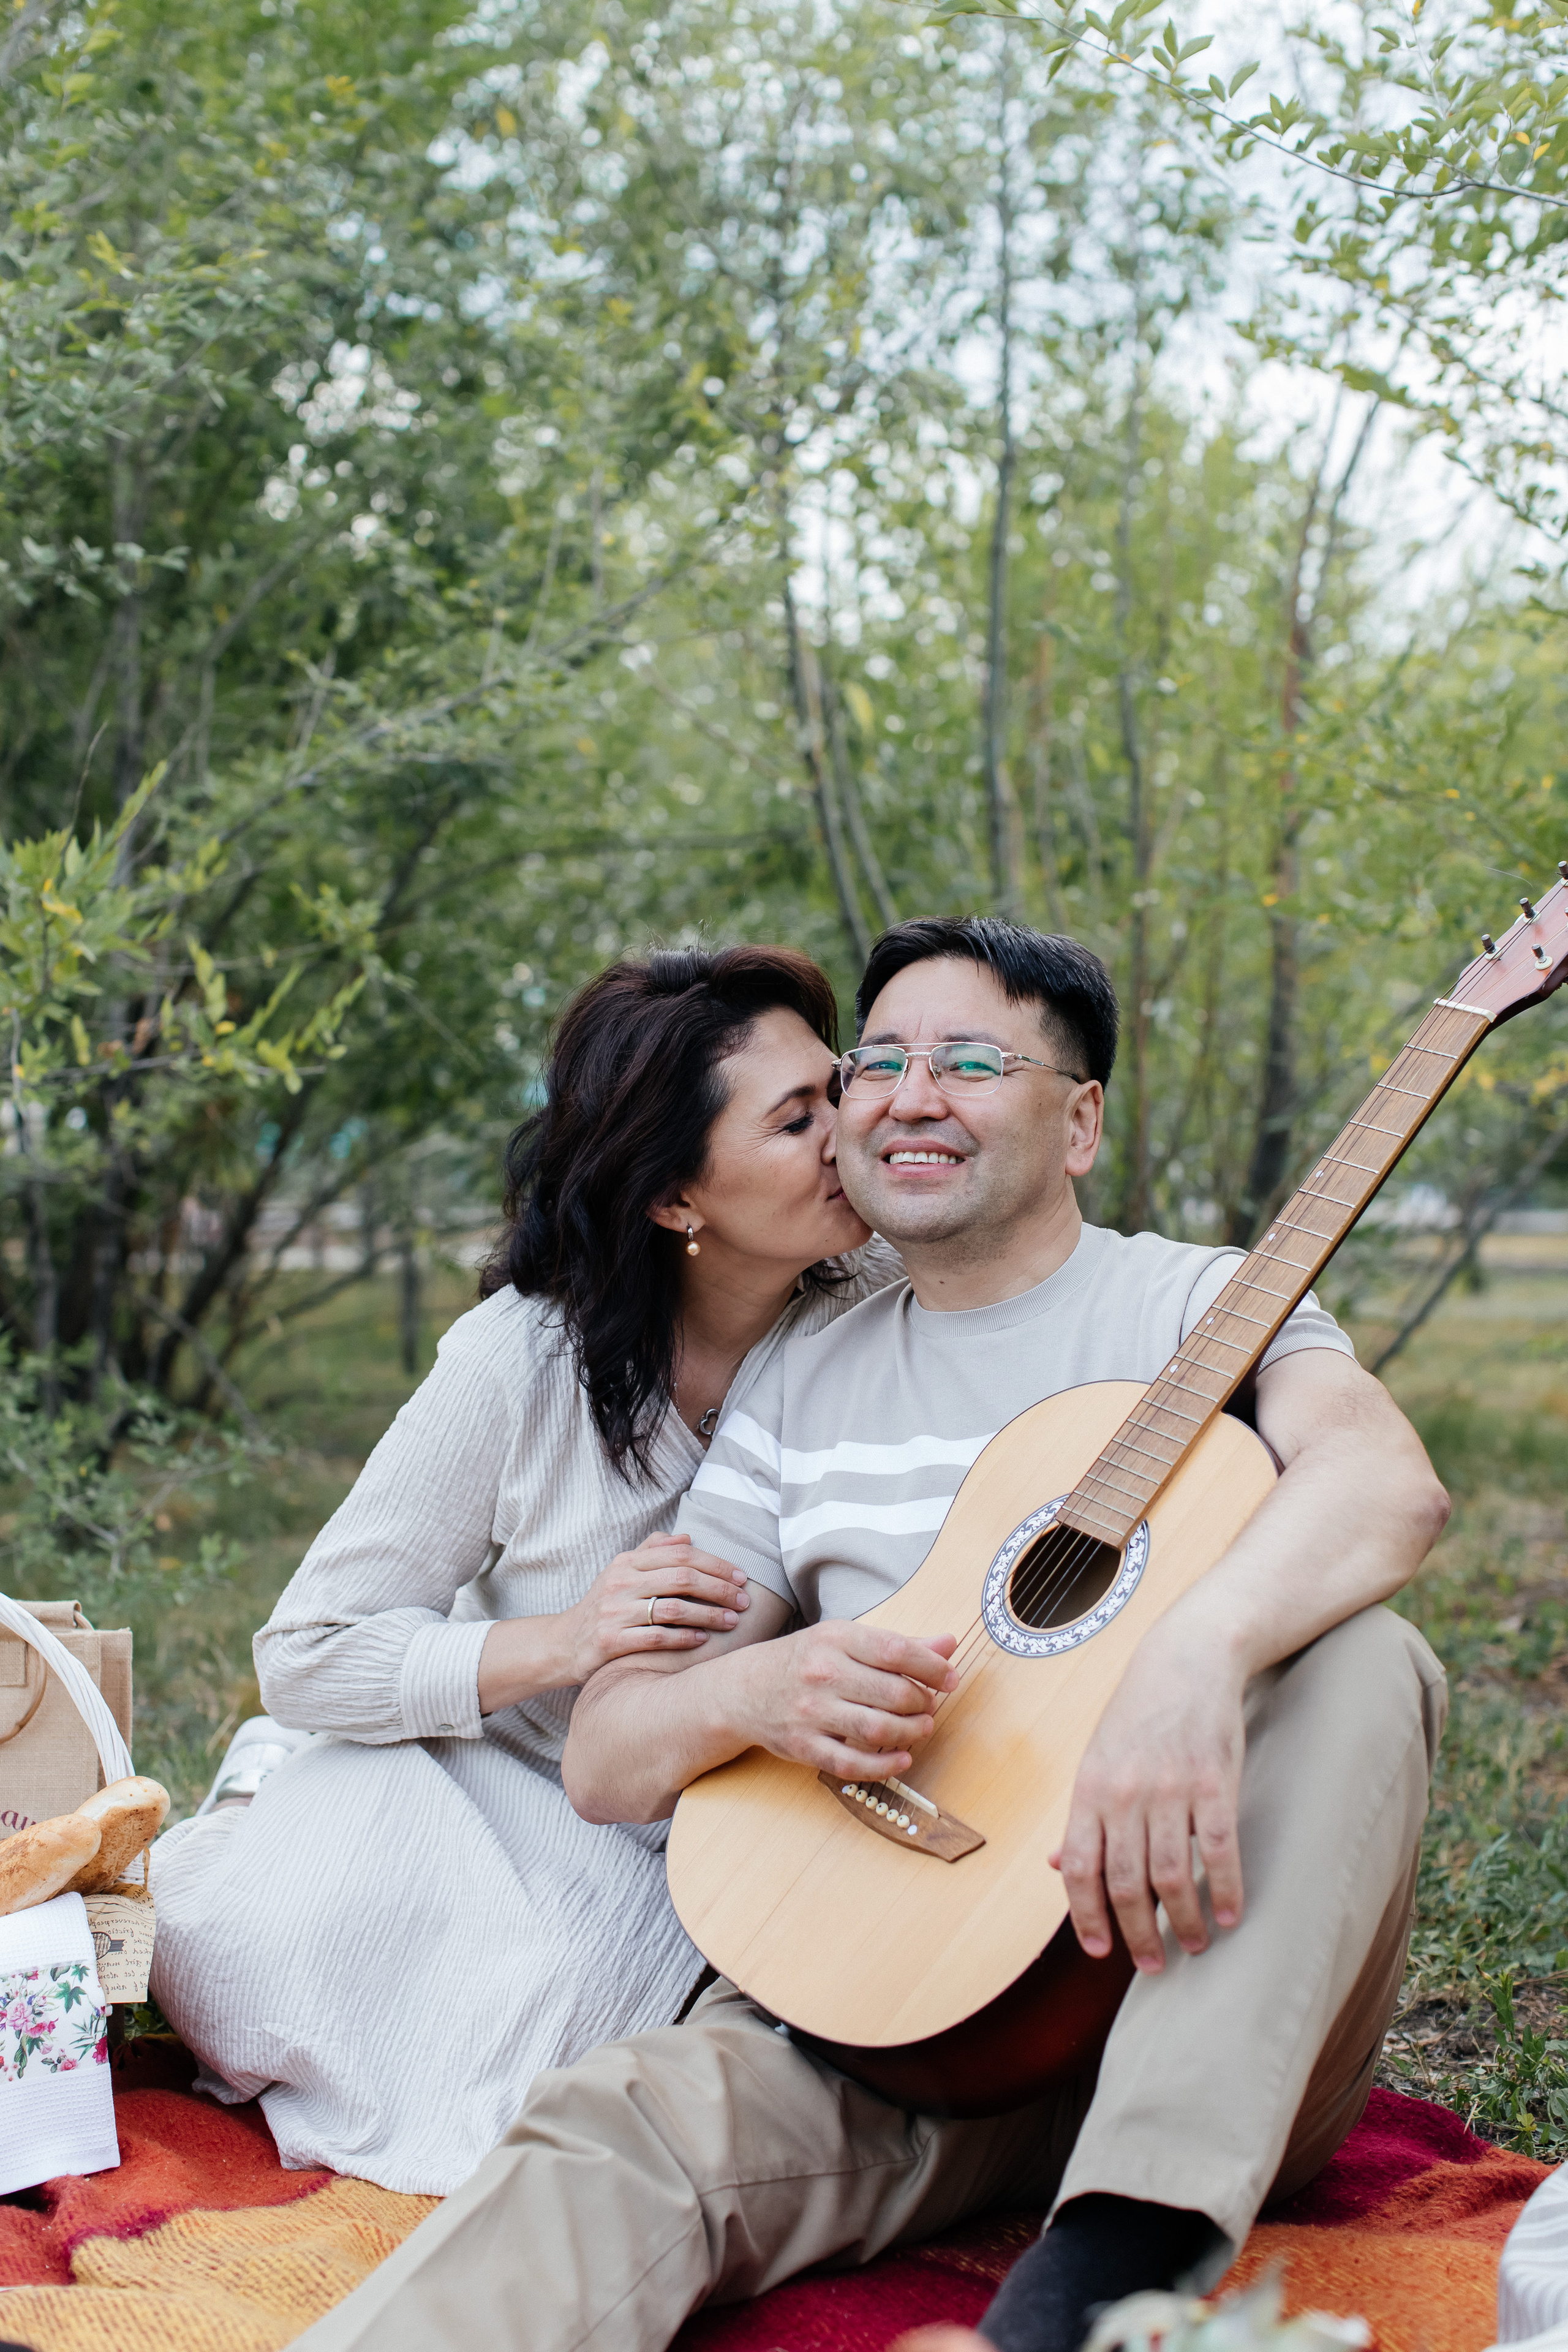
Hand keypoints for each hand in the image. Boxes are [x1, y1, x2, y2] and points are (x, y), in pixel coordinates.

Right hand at [561, 1532, 747, 1685]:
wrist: (565, 1643)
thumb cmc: (605, 1605)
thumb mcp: (622, 1572)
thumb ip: (652, 1551)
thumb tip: (686, 1537)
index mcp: (627, 1562)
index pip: (681, 1554)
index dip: (715, 1564)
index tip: (741, 1576)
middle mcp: (621, 1582)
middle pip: (682, 1578)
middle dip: (719, 1589)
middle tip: (744, 1601)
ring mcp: (614, 1612)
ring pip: (673, 1609)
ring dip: (708, 1615)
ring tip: (731, 1622)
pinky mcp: (611, 1641)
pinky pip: (656, 1638)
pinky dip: (684, 1638)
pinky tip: (703, 1640)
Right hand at [734, 1619, 957, 1780]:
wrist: (744, 1690)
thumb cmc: (804, 1661)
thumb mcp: (845, 1640)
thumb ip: (898, 1645)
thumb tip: (948, 1643)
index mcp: (836, 1639)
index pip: (896, 1651)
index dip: (932, 1667)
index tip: (950, 1678)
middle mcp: (823, 1674)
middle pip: (894, 1694)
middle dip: (923, 1703)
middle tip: (929, 1705)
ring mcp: (811, 1713)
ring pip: (878, 1730)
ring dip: (911, 1733)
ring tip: (920, 1727)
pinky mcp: (804, 1747)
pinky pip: (851, 1764)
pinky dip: (884, 1766)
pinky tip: (902, 1758)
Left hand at [1051, 1624, 1245, 1974]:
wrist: (1186, 1660)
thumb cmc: (1138, 1713)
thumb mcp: (1097, 1759)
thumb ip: (1082, 1817)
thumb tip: (1055, 1866)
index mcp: (1090, 1790)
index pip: (1078, 1868)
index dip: (1085, 1916)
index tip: (1098, 1951)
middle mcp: (1125, 1794)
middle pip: (1126, 1883)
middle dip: (1138, 1935)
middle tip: (1152, 1965)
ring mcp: (1171, 1790)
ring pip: (1173, 1876)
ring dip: (1183, 1921)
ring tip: (1194, 1944)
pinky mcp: (1215, 1784)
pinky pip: (1219, 1850)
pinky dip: (1225, 1889)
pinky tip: (1229, 1913)